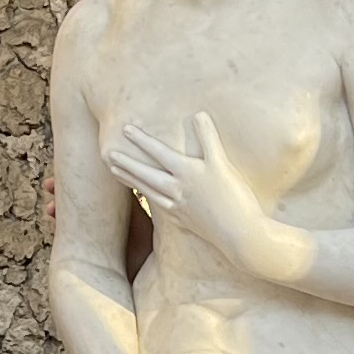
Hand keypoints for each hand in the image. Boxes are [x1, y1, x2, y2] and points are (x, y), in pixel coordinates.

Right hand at [106, 115, 305, 283]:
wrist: (244, 238)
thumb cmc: (225, 235)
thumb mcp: (197, 227)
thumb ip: (185, 214)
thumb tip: (179, 213)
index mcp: (175, 207)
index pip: (147, 189)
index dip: (130, 178)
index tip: (115, 169)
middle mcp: (179, 191)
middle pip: (146, 173)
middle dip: (126, 161)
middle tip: (109, 151)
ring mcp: (195, 178)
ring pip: (164, 156)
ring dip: (145, 142)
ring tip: (130, 130)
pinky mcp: (216, 169)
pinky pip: (209, 144)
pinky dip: (205, 129)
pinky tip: (199, 115)